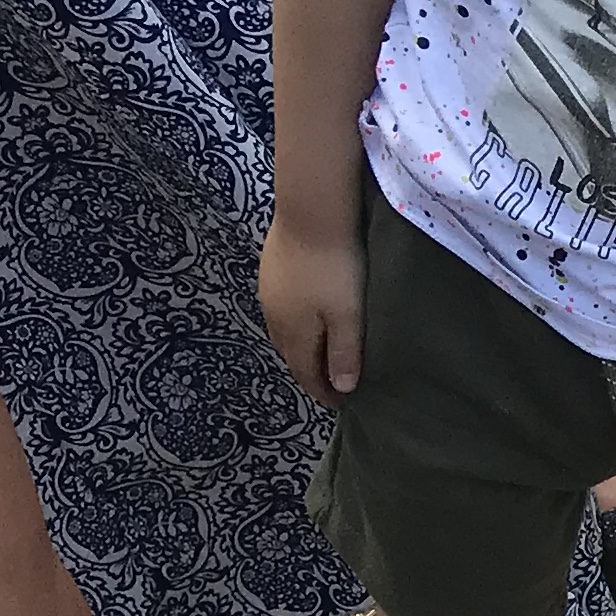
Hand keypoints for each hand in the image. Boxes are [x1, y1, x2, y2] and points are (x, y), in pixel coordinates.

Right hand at [258, 216, 365, 401]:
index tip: (339, 403)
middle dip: (309, 371)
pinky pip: (280, 307)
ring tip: (321, 352)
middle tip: (330, 382)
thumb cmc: (335, 268)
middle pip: (290, 354)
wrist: (310, 211)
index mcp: (293, 332)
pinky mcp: (270, 267)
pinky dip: (295, 322)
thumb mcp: (347, 316)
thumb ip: (344, 352)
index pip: (304, 372)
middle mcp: (273, 315)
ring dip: (301, 346)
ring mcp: (268, 289)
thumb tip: (340, 388)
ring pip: (283, 330)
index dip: (321, 391)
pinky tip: (308, 315)